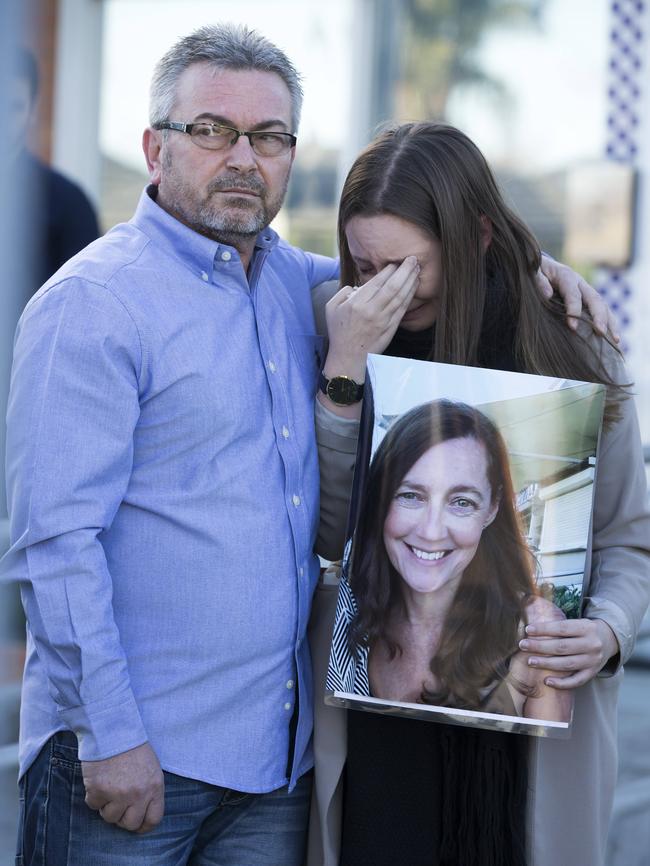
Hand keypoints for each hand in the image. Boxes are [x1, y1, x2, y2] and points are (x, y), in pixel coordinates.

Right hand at [82, 742, 164, 832]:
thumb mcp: (150, 767)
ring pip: (109, 817)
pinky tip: (98, 779)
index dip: (143, 824)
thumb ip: (149, 790)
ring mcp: (119, 793)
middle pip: (130, 824)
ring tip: (108, 786)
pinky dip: (93, 795)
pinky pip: (93, 805)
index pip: (154, 819)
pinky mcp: (99, 790)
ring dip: (106, 805)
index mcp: (155, 786)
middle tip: (117, 804)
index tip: (136, 823)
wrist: (113, 728)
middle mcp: (139, 793)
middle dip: (122, 818)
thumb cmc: (132, 746)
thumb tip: (142, 813)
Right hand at [323, 256, 419, 381]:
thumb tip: (360, 285)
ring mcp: (383, 320)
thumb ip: (344, 291)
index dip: (389, 270)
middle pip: (393, 286)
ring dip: (411, 282)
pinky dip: (410, 296)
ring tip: (417, 269)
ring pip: (401, 297)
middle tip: (413, 259)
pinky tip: (414, 287)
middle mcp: (371, 311)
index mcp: (356, 303)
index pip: (377, 282)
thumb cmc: (339, 332)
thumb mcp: (332, 307)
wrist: (348, 357)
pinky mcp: (391, 328)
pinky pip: (403, 309)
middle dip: (405, 271)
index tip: (395, 262)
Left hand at [519, 617, 619, 688]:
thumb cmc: (584, 630)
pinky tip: (547, 681)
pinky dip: (561, 683)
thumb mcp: (577, 622)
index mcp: (586, 628)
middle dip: (540, 646)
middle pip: (562, 647)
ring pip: (567, 664)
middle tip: (523, 645)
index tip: (528, 630)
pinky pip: (576, 681)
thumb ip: (559, 626)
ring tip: (530, 661)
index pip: (562, 628)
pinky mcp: (592, 673)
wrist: (609, 640)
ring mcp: (592, 661)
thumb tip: (531, 628)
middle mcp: (591, 644)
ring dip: (546, 664)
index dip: (544, 629)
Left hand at [536, 255, 619, 341]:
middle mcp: (580, 283)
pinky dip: (609, 323)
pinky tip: (613, 338)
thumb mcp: (533, 272)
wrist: (542, 267)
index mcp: (566, 276)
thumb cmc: (535, 272)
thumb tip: (547, 294)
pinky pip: (601, 310)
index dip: (574, 309)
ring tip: (615, 340)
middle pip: (594, 299)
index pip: (573, 294)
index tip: (573, 327)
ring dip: (610, 322)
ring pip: (602, 305)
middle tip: (600, 333)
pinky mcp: (587, 299)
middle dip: (599, 317)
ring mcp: (586, 291)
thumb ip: (538, 281)